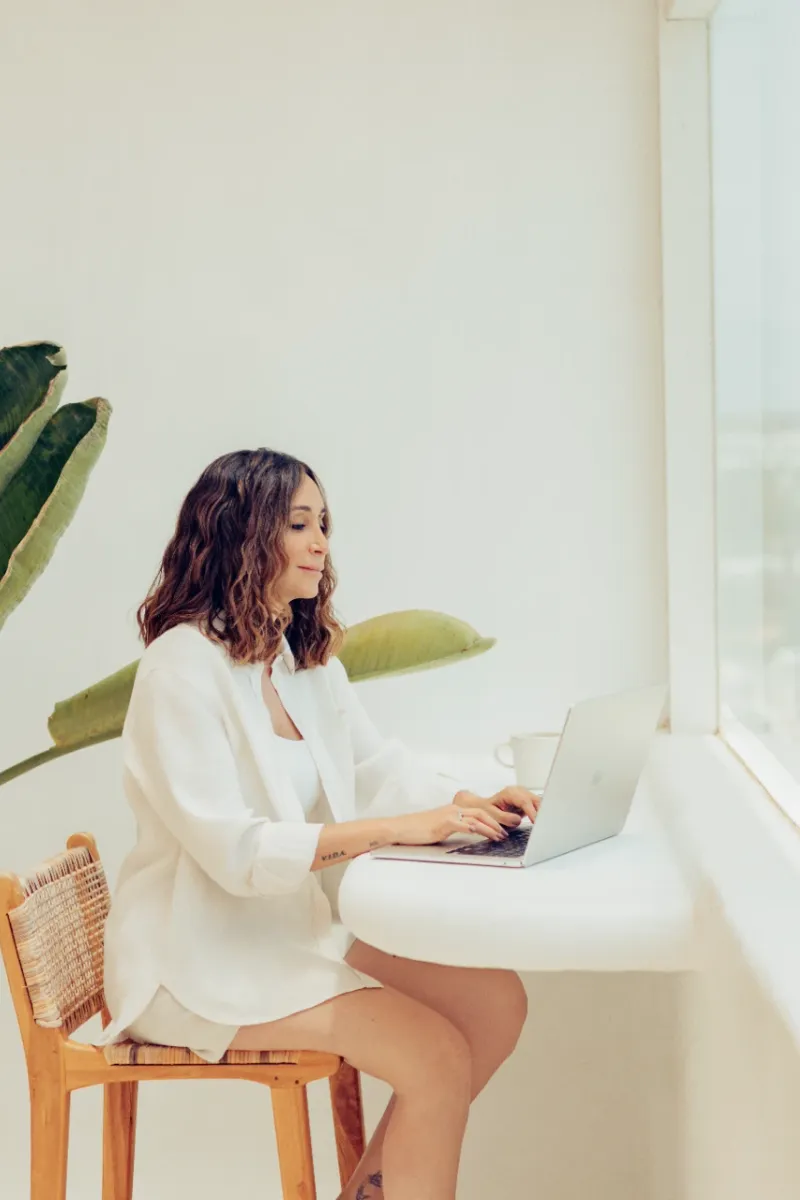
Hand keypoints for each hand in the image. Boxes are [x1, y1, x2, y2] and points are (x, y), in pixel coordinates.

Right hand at [389, 802, 509, 846]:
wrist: (401, 827)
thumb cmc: (417, 829)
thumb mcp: (439, 827)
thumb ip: (453, 827)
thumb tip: (466, 833)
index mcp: (453, 810)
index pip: (478, 812)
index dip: (491, 819)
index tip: (501, 829)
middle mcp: (453, 810)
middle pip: (481, 813)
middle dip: (495, 823)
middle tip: (505, 833)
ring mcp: (448, 815)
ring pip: (475, 818)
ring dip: (490, 828)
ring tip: (499, 837)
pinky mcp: (442, 823)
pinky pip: (461, 824)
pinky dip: (473, 828)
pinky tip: (480, 833)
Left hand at [454, 787, 540, 828]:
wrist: (484, 806)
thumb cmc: (486, 810)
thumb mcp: (492, 814)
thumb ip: (504, 817)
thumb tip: (518, 820)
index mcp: (510, 793)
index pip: (524, 801)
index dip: (532, 812)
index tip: (536, 822)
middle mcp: (519, 791)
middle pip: (535, 800)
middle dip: (541, 812)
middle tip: (545, 825)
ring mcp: (524, 795)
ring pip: (539, 802)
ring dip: (542, 813)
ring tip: (545, 825)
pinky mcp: (527, 801)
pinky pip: (537, 806)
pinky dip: (540, 813)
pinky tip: (542, 822)